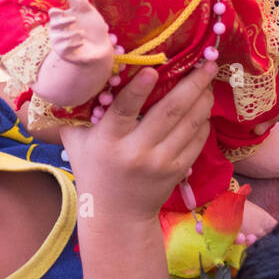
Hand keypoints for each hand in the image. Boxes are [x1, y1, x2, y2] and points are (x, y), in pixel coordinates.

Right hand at [46, 0, 112, 65]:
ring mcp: (59, 42)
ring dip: (73, 33)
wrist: (102, 46)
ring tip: (82, 33)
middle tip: (75, 19)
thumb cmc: (94, 27)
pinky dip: (74, 43)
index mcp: (62, 18)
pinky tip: (81, 42)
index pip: (53, 13)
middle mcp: (58, 30)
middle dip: (64, 21)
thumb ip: (81, 2)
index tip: (62, 11)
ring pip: (60, 36)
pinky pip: (64, 47)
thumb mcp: (90, 12)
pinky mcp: (63, 53)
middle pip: (53, 24)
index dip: (55, 12)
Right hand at [59, 61, 216, 218]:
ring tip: (209, 77)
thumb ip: (75, 113)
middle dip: (191, 84)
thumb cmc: (92, 170)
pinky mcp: (177, 171)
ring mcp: (160, 162)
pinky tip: (204, 105)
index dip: (138, 90)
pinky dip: (203, 121)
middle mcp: (136, 152)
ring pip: (189, 124)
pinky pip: (197, 141)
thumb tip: (69, 78)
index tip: (153, 69)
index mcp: (108, 141)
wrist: (116, 215)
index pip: (124, 111)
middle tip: (206, 62)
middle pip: (169, 112)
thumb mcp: (76, 142)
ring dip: (203, 98)